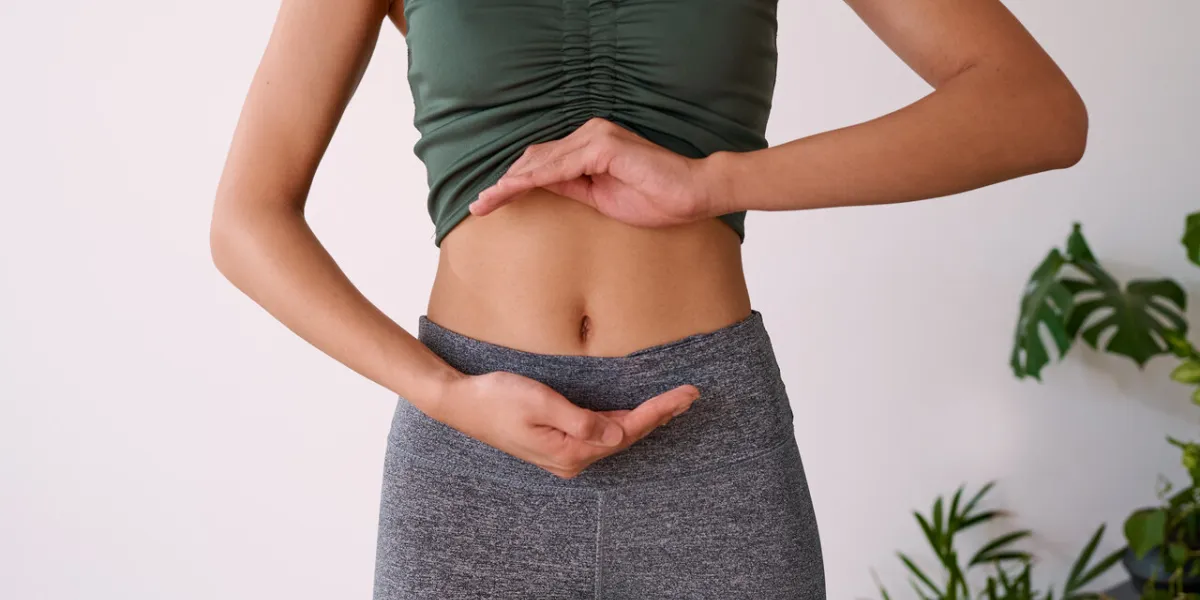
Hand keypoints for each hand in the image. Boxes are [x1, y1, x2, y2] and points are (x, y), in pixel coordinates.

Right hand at [429, 370, 699, 478]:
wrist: (461, 404)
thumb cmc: (497, 398)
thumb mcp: (540, 403)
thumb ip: (580, 421)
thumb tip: (617, 435)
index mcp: (570, 451)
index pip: (627, 431)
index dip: (658, 412)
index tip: (684, 395)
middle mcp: (572, 459)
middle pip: (627, 436)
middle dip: (660, 415)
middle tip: (690, 395)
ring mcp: (565, 454)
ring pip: (616, 436)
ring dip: (645, 419)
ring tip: (674, 403)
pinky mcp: (559, 443)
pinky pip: (600, 434)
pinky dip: (623, 422)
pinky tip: (637, 413)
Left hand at [469, 117, 724, 228]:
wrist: (692, 194)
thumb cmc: (655, 198)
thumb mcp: (602, 198)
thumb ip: (573, 188)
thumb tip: (541, 188)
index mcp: (591, 145)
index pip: (543, 163)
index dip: (515, 182)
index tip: (491, 203)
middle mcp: (590, 134)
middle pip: (535, 158)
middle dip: (505, 183)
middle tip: (478, 205)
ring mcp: (596, 137)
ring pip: (541, 162)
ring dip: (510, 183)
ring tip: (486, 202)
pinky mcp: (604, 147)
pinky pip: (559, 167)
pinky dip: (533, 180)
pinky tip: (512, 192)